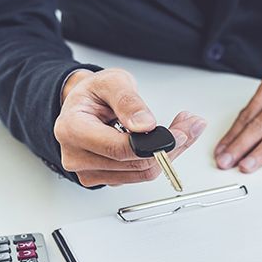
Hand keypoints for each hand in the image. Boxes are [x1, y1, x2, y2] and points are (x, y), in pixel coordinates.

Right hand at [54, 68, 205, 186]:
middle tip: (189, 126)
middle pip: (135, 165)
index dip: (152, 144)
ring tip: (180, 130)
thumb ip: (128, 101)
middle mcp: (77, 157)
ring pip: (142, 174)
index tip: (178, 133)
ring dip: (168, 154)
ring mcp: (91, 172)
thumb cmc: (93, 94)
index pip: (118, 149)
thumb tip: (145, 125)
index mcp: (72, 130)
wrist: (83, 106)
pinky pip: (139, 176)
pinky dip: (158, 160)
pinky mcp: (106, 179)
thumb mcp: (111, 82)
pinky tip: (164, 142)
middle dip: (169, 147)